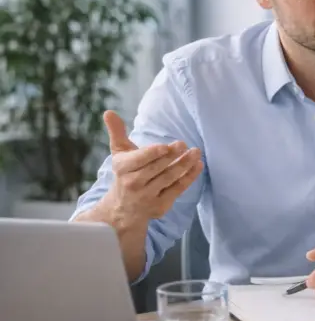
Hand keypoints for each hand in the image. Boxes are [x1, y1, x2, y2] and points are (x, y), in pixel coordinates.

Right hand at [101, 110, 202, 225]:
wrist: (124, 209)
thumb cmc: (125, 173)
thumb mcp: (119, 153)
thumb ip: (117, 132)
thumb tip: (109, 112)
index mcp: (123, 168)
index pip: (139, 160)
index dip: (153, 153)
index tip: (165, 146)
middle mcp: (134, 183)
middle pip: (157, 168)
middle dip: (171, 156)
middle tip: (184, 144)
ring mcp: (148, 196)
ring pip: (170, 178)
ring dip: (185, 165)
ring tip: (196, 152)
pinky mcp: (161, 205)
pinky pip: (178, 189)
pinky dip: (190, 177)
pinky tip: (198, 165)